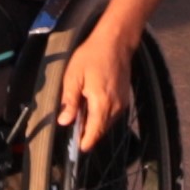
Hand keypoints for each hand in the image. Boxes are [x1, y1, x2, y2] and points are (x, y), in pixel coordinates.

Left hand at [54, 31, 137, 149]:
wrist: (116, 41)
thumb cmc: (92, 55)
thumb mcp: (74, 76)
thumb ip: (69, 101)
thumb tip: (64, 121)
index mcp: (102, 104)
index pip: (94, 134)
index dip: (84, 143)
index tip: (75, 149)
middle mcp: (115, 107)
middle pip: (101, 130)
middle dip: (88, 133)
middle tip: (73, 129)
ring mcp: (122, 102)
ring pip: (107, 123)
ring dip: (95, 124)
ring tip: (80, 116)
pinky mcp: (125, 97)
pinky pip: (112, 114)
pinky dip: (102, 115)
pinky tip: (91, 105)